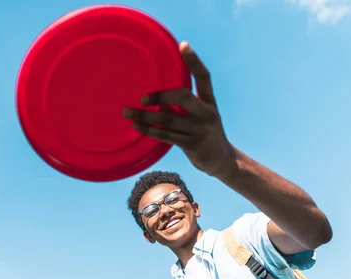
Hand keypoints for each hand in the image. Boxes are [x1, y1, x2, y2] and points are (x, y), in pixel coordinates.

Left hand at [122, 41, 235, 178]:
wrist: (223, 161)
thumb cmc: (205, 133)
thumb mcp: (199, 116)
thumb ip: (182, 106)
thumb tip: (156, 98)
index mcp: (209, 101)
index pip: (204, 76)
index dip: (193, 61)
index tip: (182, 45)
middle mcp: (206, 112)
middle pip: (183, 96)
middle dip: (160, 95)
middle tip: (142, 98)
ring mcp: (200, 129)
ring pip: (168, 119)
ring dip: (145, 116)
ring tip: (127, 112)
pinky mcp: (192, 145)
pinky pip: (166, 135)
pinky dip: (150, 131)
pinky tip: (137, 127)